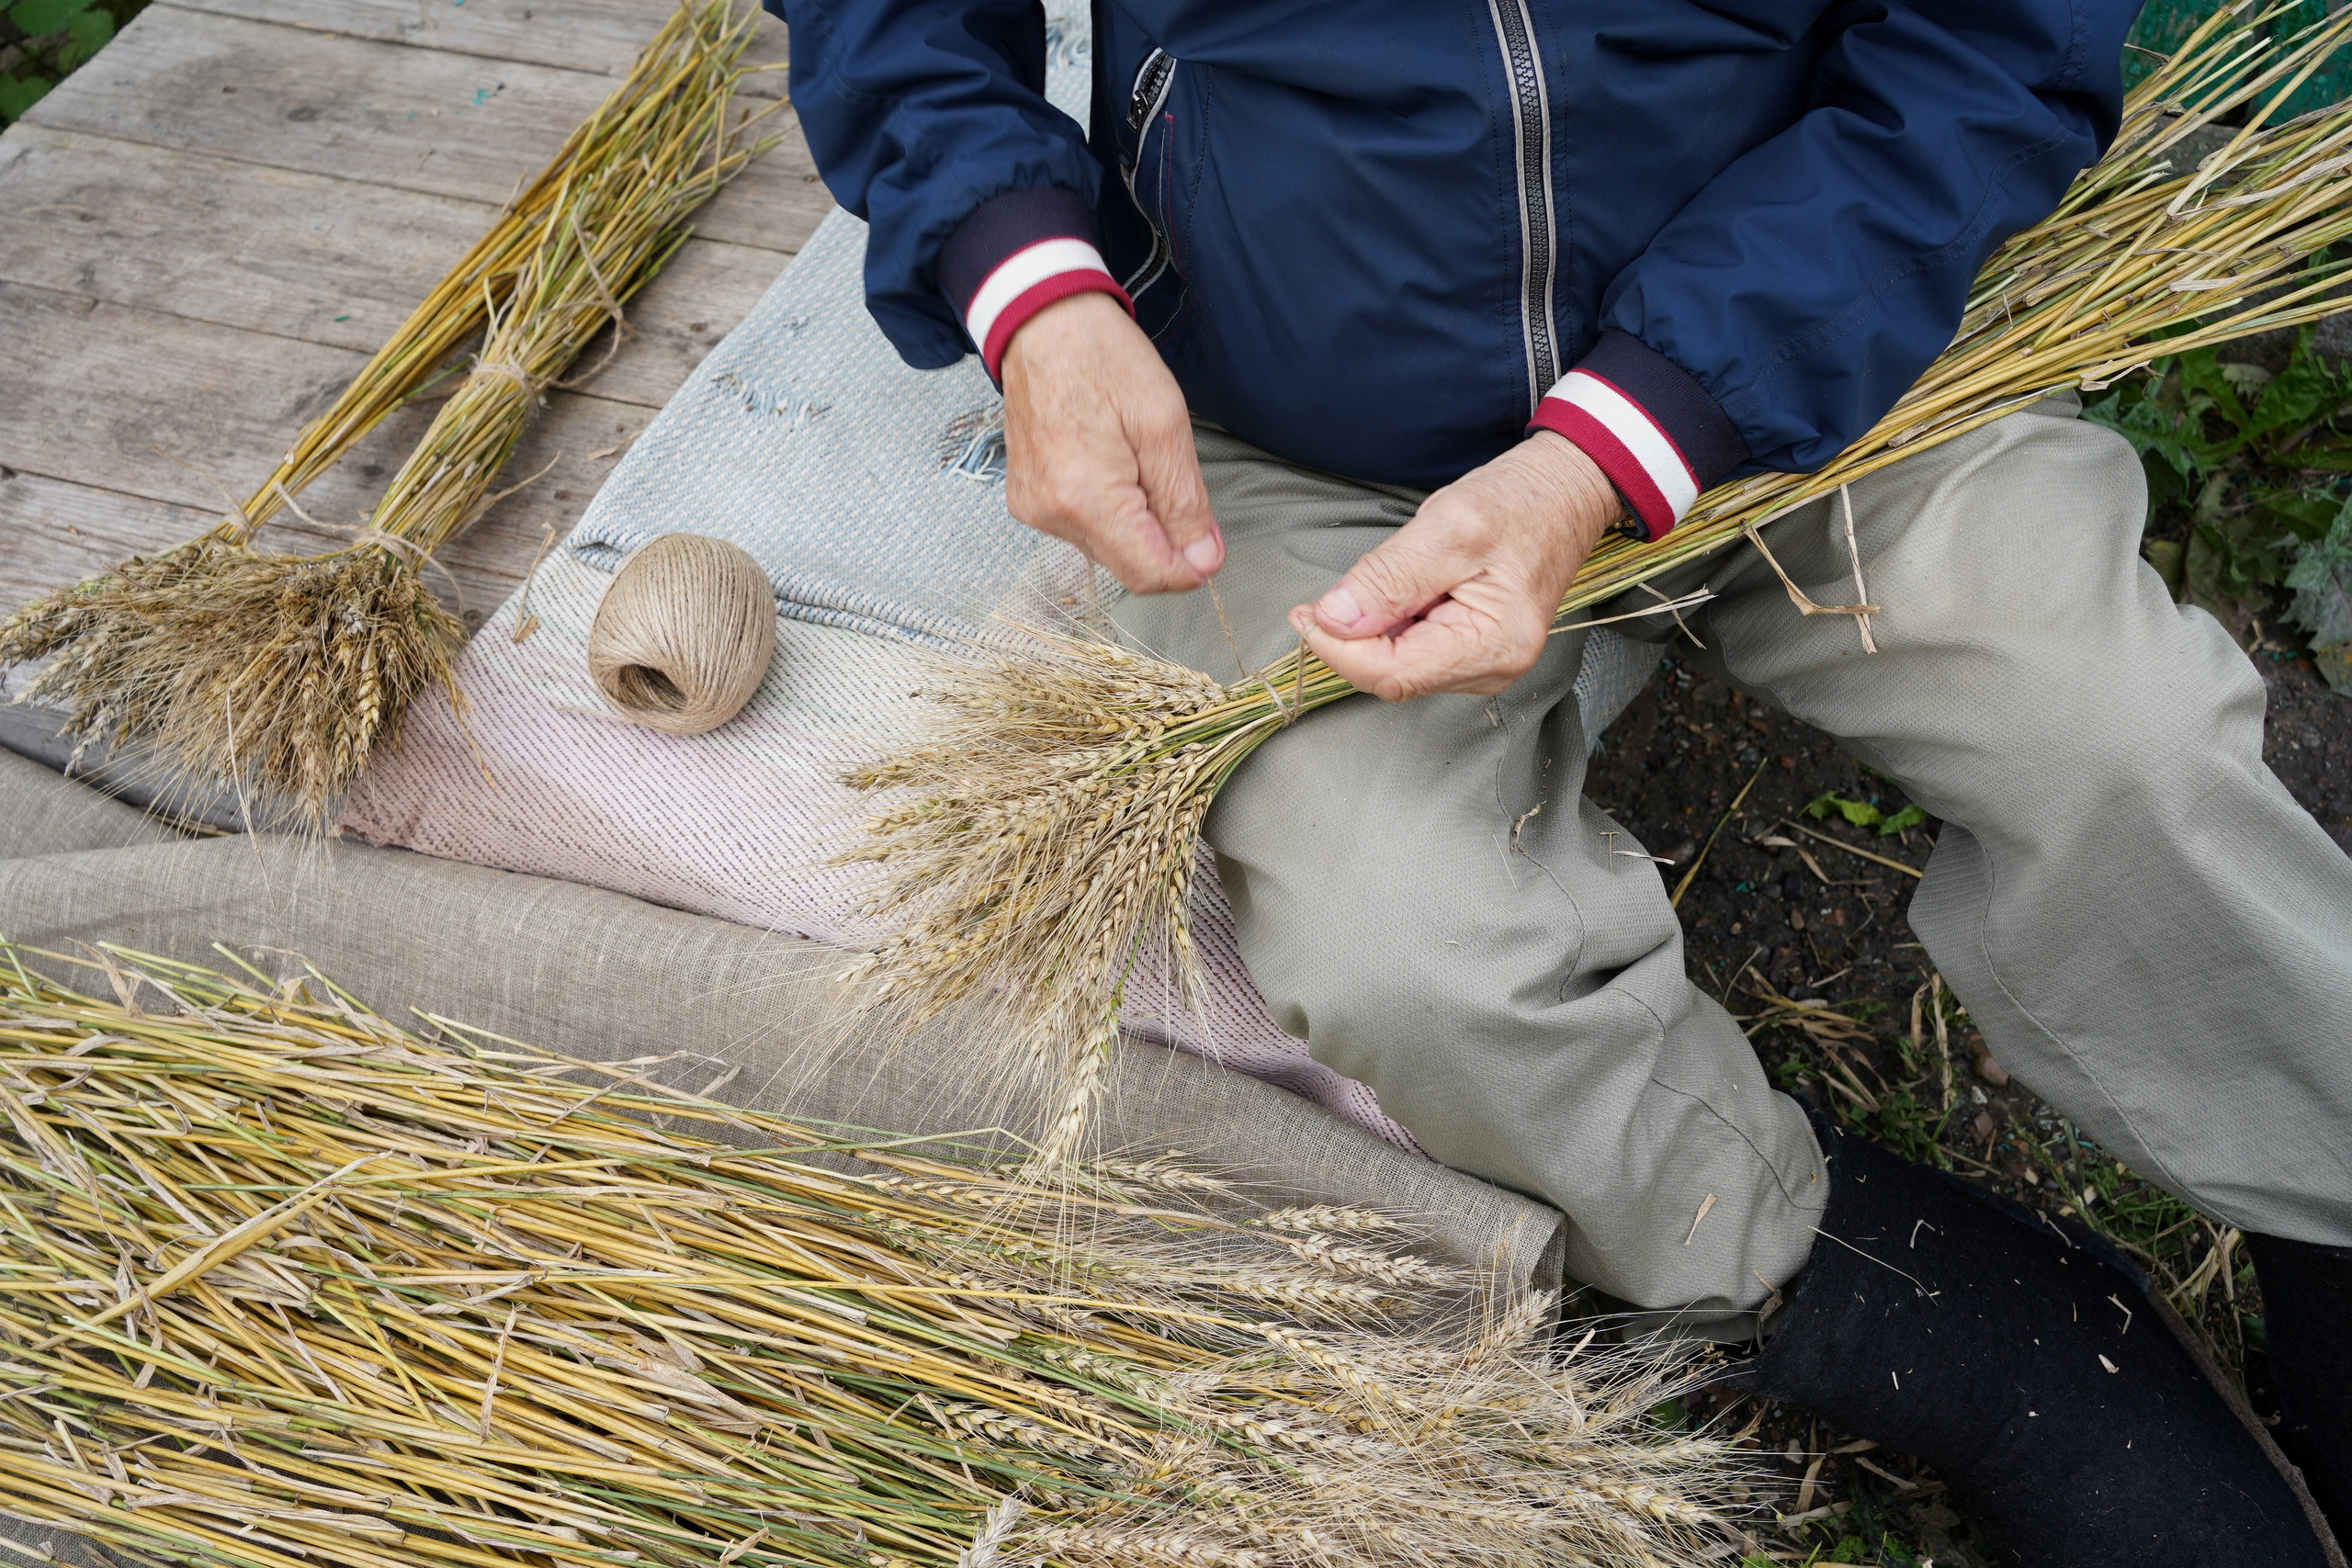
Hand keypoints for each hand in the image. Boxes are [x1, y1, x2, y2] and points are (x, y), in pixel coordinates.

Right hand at [999, 291, 1222, 593]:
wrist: (1042, 324)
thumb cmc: (1102, 358)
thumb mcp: (1165, 424)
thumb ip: (1185, 502)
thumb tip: (1203, 560)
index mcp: (1085, 498)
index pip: (1147, 574)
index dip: (1188, 568)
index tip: (1208, 542)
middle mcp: (1051, 514)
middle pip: (1127, 566)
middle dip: (1164, 540)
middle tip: (1170, 476)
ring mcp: (1033, 509)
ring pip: (1106, 549)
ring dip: (1136, 523)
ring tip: (1132, 457)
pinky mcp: (1028, 500)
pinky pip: (1082, 528)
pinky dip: (1108, 511)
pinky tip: (1109, 463)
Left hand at [1287, 431, 1619, 700]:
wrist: (1563, 494)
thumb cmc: (1518, 503)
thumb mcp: (1446, 527)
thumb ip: (1387, 578)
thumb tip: (1332, 620)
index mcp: (1492, 644)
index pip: (1389, 674)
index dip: (1337, 649)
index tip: (1305, 612)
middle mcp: (1493, 668)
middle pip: (1391, 676)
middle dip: (1356, 638)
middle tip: (1347, 585)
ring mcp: (1485, 665)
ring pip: (1397, 666)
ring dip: (1376, 629)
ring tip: (1401, 574)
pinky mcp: (1474, 653)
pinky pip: (1413, 652)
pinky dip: (1394, 624)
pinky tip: (1411, 588)